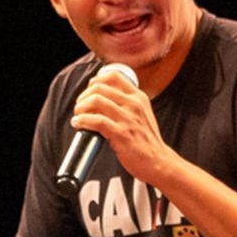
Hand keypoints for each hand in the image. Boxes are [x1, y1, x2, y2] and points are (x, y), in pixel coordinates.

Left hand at [71, 68, 173, 182]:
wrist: (158, 161)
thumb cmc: (146, 139)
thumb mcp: (142, 113)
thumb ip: (127, 103)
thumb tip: (101, 97)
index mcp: (139, 97)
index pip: (113, 75)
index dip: (95, 81)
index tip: (89, 92)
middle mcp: (134, 104)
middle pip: (99, 87)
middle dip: (83, 96)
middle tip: (80, 108)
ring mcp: (129, 118)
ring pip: (95, 100)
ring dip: (80, 108)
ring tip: (78, 116)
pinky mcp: (122, 134)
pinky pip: (96, 121)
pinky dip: (82, 121)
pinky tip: (78, 124)